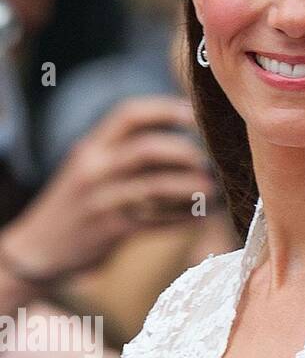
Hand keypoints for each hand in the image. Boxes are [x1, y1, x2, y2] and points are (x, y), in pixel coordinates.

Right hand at [0, 96, 216, 281]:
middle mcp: (94, 169)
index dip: (168, 109)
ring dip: (190, 186)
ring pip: (155, 186)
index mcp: (91, 147)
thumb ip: (126, 148)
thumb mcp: (91, 166)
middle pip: (147, 148)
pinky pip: (156, 220)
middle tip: (208, 161)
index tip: (198, 115)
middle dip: (185, 152)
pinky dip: (183, 218)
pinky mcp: (111, 230)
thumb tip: (187, 132)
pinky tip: (201, 216)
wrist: (40, 248)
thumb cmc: (81, 201)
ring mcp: (101, 201)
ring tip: (212, 189)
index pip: (129, 114)